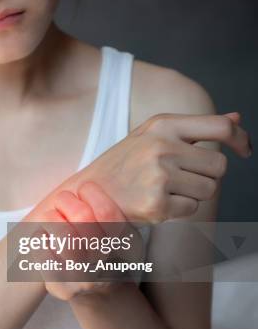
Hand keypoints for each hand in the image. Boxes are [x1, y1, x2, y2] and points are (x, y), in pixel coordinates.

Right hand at [31, 112, 251, 223]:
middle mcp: (161, 147)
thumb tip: (237, 118)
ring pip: (208, 189)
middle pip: (219, 165)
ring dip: (192, 194)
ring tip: (162, 190)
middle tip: (179, 179)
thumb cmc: (122, 165)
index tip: (244, 150)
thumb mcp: (152, 136)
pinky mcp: (157, 204)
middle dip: (206, 175)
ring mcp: (158, 176)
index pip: (220, 127)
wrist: (85, 194)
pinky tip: (155, 203)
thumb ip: (194, 129)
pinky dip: (178, 211)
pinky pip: (192, 209)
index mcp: (161, 125)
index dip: (240, 138)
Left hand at [36, 182, 140, 301]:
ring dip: (52, 217)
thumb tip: (86, 184)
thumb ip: (106, 209)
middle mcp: (105, 263)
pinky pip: (43, 253)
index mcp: (124, 246)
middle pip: (83, 219)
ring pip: (64, 236)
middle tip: (63, 198)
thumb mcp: (118, 230)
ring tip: (50, 214)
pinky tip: (43, 235)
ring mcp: (82, 278)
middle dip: (67, 201)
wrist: (96, 292)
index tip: (86, 186)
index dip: (94, 194)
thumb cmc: (102, 250)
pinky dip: (39, 238)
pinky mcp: (60, 286)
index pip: (109, 214)